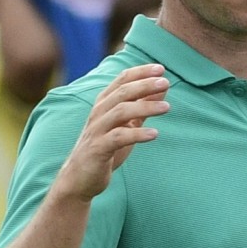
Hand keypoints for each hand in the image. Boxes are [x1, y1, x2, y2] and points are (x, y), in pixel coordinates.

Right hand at [54, 64, 169, 202]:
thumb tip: (163, 87)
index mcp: (104, 104)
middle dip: (144, 85)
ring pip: (120, 112)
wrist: (80, 179)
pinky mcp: (97, 149)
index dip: (140, 72)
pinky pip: (118, 137)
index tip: (161, 68)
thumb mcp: (128, 124)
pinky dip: (137, 134)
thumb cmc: (106, 148)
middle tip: (165, 82)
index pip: (121, 80)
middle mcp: (98, 114)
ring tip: (167, 107)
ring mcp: (96, 130)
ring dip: (145, 107)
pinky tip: (154, 134)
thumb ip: (143, 106)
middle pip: (122, 93)